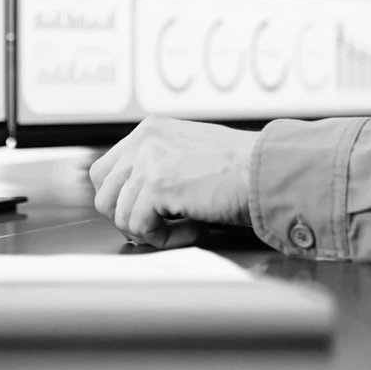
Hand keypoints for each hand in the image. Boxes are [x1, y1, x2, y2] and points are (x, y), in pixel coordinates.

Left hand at [88, 118, 257, 247]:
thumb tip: (136, 199)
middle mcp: (144, 141)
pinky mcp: (155, 186)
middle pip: (104, 193)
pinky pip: (139, 228)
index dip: (123, 199)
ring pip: (119, 215)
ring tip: (184, 226)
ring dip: (150, 230)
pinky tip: (192, 228)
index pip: (106, 170)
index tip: (146, 213)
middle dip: (128, 217)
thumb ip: (159, 165)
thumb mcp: (191, 152)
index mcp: (151, 130)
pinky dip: (165, 239)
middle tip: (160, 224)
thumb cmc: (243, 167)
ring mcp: (147, 161)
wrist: (267, 170)